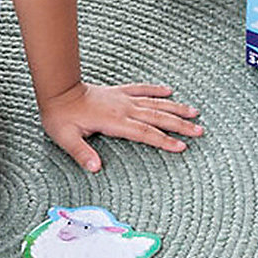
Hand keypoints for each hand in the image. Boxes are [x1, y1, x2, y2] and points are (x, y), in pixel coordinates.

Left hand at [39, 81, 201, 172]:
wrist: (58, 91)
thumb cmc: (61, 117)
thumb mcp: (66, 139)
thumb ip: (82, 153)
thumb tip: (95, 168)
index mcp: (114, 122)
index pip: (145, 133)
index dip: (164, 141)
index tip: (182, 147)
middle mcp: (123, 109)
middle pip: (157, 118)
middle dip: (180, 125)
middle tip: (199, 130)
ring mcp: (122, 99)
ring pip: (154, 103)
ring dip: (175, 108)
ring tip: (194, 112)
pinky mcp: (119, 92)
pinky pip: (141, 89)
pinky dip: (156, 90)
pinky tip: (169, 91)